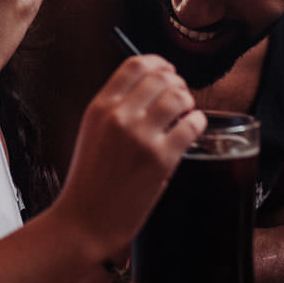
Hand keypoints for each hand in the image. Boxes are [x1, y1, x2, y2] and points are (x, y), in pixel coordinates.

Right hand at [50, 54, 204, 259]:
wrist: (85, 219)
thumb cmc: (89, 181)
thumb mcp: (92, 132)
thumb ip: (116, 109)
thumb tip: (150, 91)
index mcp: (100, 107)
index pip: (136, 64)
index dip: (158, 63)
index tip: (167, 71)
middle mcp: (119, 116)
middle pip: (161, 77)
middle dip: (177, 83)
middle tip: (180, 96)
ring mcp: (141, 136)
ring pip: (179, 97)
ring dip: (188, 102)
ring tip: (186, 114)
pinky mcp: (161, 159)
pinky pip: (192, 126)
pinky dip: (197, 123)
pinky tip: (192, 130)